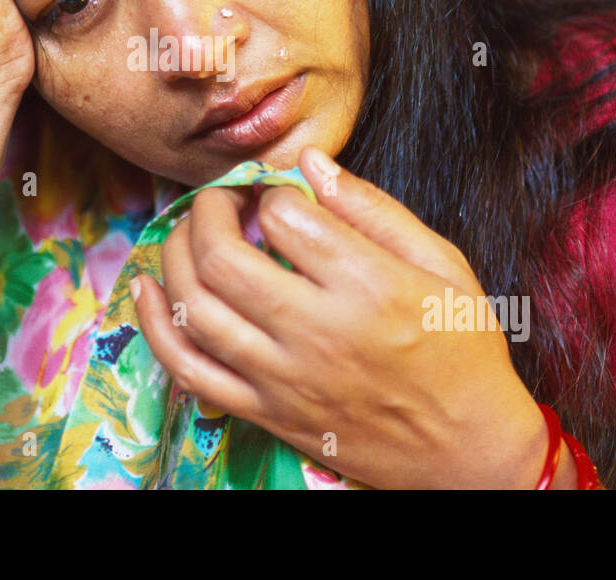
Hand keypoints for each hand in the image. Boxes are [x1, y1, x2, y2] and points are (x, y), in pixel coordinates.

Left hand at [131, 146, 549, 487]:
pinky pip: (189, 369)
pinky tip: (146, 290)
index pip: (285, 215)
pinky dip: (155, 327)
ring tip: (186, 232)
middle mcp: (317, 331)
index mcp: (368, 285)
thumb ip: (373, 210)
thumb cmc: (462, 351)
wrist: (469, 452)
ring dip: (174, 255)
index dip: (273, 190)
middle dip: (208, 210)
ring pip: (195, 306)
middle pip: (222, 256)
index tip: (280, 192)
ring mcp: (283, 377)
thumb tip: (311, 162)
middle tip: (221, 199)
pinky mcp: (266, 412)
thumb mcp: (442, 265)